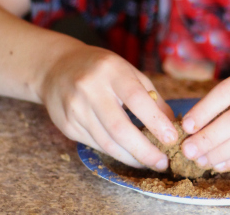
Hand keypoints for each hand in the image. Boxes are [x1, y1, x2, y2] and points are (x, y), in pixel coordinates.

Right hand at [39, 42, 177, 168]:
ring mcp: (76, 109)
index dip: (155, 121)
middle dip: (144, 150)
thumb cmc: (102, 68)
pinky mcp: (67, 125)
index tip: (172, 138)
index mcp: (111, 70)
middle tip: (162, 162)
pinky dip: (115, 153)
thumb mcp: (128, 71)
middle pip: (119, 128)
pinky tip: (129, 155)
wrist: (57, 67)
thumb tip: (171, 122)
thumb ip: (150, 95)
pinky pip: (95, 145)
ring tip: (149, 163)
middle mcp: (91, 89)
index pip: (136, 98)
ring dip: (131, 157)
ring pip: (106, 142)